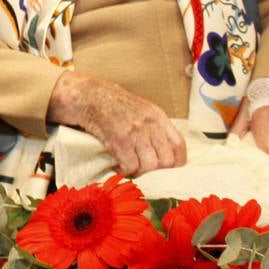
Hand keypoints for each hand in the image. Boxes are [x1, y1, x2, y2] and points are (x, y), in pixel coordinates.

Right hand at [49, 71, 186, 175]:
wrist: (89, 96)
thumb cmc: (113, 104)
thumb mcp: (141, 110)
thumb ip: (154, 127)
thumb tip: (163, 151)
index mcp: (158, 116)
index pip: (179, 145)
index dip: (176, 162)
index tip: (168, 169)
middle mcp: (150, 124)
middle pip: (167, 159)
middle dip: (156, 170)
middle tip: (144, 170)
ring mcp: (135, 132)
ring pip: (149, 165)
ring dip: (140, 171)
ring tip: (130, 168)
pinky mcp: (119, 140)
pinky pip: (130, 166)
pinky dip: (124, 171)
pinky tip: (118, 167)